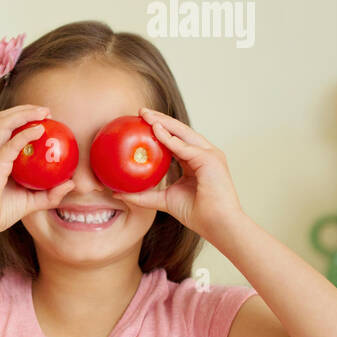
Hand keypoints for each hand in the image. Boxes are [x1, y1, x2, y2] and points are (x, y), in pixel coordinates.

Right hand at [0, 104, 76, 240]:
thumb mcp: (30, 203)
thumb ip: (50, 194)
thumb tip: (71, 184)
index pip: (9, 128)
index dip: (26, 118)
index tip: (47, 119)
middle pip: (5, 119)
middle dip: (26, 109)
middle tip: (47, 111)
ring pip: (4, 122)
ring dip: (25, 113)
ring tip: (44, 113)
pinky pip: (11, 143)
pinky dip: (25, 133)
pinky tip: (40, 130)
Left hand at [110, 107, 246, 241]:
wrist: (218, 225)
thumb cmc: (197, 214)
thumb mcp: (164, 200)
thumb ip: (143, 195)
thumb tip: (117, 192)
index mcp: (197, 161)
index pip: (177, 140)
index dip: (160, 130)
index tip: (140, 123)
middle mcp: (205, 154)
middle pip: (180, 131)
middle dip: (160, 119)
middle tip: (140, 112)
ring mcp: (210, 155)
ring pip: (183, 133)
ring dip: (163, 122)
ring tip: (145, 115)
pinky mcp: (210, 160)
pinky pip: (185, 147)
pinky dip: (169, 138)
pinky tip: (154, 130)